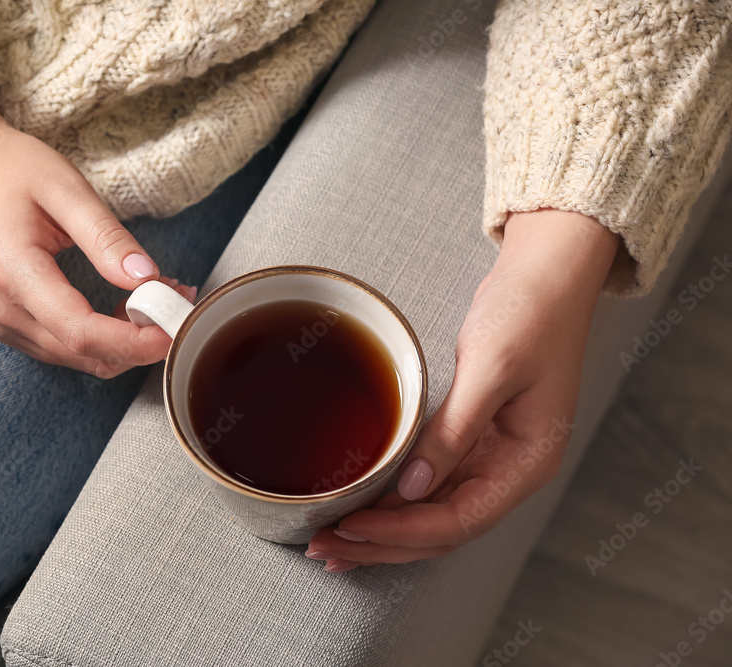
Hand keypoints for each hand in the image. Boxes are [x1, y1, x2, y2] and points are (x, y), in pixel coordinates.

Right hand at [0, 77, 192, 374]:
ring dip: (123, 342)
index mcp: (13, 273)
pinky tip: (123, 307)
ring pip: (77, 358)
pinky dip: (101, 338)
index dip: (133, 340)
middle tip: (176, 302)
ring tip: (156, 298)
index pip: (80, 330)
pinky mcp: (8, 324)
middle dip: (138, 341)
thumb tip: (148, 278)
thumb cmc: (7, 170)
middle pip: (83, 354)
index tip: (172, 327)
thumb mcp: (65, 188)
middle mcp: (2, 310)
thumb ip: (106, 237)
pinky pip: (63, 348)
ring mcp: (1, 322)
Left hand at [307, 210, 619, 570]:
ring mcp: (493, 458)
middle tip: (325, 549)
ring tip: (334, 541)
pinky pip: (432, 485)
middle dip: (383, 545)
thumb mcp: (491, 368)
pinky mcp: (474, 441)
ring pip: (433, 514)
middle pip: (441, 530)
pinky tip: (365, 508)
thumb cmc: (531, 313)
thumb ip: (454, 432)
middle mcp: (512, 471)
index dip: (400, 531)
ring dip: (384, 531)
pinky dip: (396, 502)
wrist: (548, 276)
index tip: (351, 528)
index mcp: (528, 462)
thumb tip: (413, 487)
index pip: (458, 520)